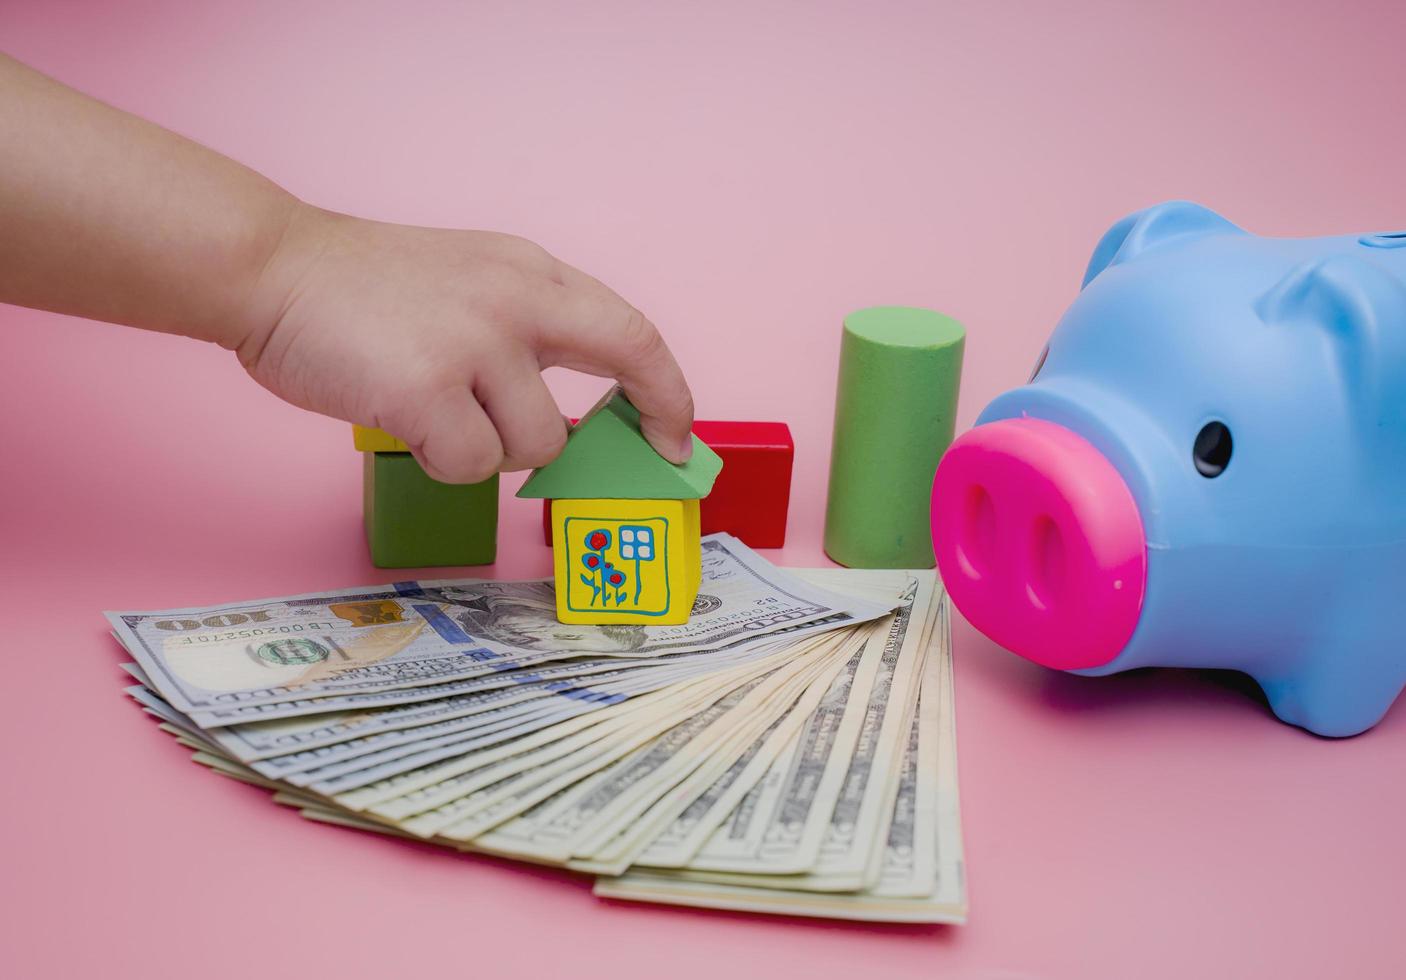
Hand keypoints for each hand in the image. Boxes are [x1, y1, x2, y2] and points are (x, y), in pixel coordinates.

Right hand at [235, 205, 694, 482]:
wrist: (270, 269)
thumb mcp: (466, 283)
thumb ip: (523, 332)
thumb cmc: (359, 289)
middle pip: (628, 358)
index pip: (630, 327)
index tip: (677, 431)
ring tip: (438, 414)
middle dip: (655, 413)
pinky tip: (405, 423)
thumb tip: (564, 426)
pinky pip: (469, 467)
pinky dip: (441, 461)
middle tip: (654, 455)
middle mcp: (516, 299)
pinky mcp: (428, 389)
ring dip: (492, 449)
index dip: (667, 386)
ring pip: (534, 444)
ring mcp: (475, 342)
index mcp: (528, 272)